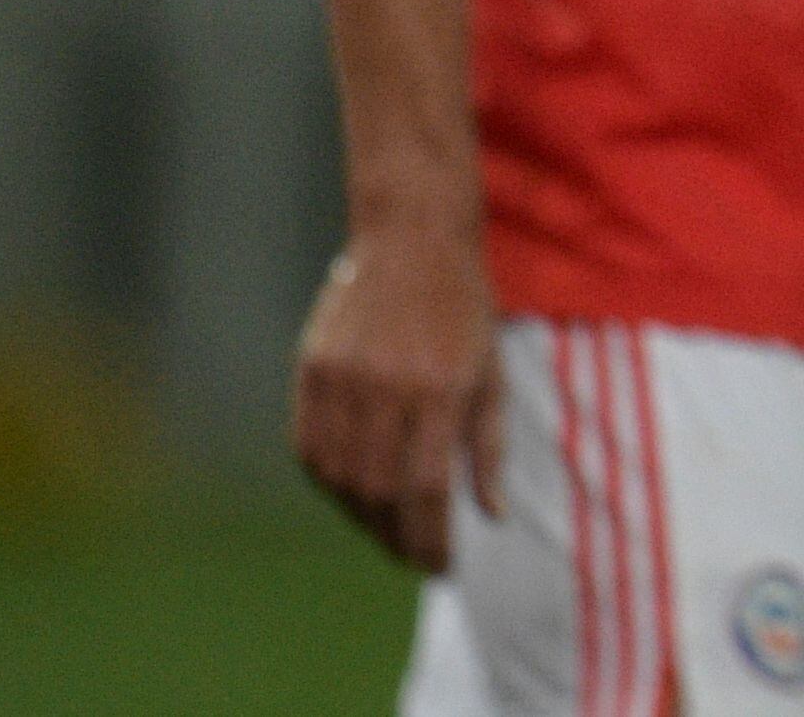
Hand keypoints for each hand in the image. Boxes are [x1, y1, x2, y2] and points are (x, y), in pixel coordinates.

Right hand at [293, 225, 499, 570]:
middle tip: (412, 558)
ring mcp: (343, 377)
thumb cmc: (463, 309)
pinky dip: (328, 484)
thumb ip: (490, 447)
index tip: (441, 566)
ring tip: (385, 534)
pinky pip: (310, 448)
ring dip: (360, 518)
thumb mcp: (493, 371)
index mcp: (441, 387)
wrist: (412, 238)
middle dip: (396, 537)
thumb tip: (493, 516)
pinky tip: (350, 496)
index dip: (430, 538)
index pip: (427, 489)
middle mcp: (387, 386)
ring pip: (339, 476)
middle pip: (380, 490)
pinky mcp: (312, 368)